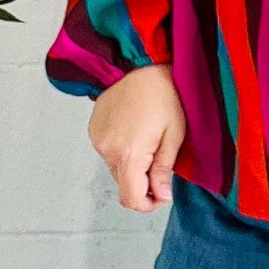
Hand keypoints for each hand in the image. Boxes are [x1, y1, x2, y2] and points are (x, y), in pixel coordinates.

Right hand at [87, 62, 186, 211]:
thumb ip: (164, 169)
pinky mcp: (94, 131)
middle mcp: (108, 151)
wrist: (138, 63)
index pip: (132, 199)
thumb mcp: (175, 134)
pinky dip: (123, 151)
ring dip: (133, 166)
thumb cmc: (163, 93)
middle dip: (143, 184)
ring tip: (150, 141)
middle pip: (124, 186)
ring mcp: (98, 141)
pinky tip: (136, 131)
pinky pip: (109, 153)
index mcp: (129, 154)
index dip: (149, 204)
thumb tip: (162, 195)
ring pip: (116, 170)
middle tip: (161, 164)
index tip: (162, 195)